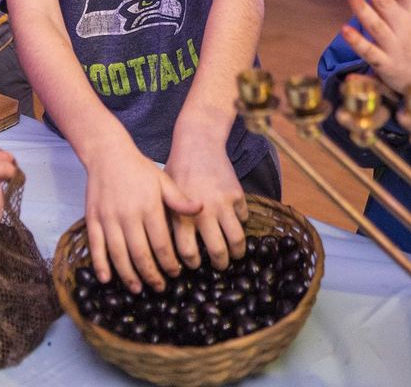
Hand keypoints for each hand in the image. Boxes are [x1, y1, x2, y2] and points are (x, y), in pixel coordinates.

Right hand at [84, 144, 200, 292]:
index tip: (175, 273)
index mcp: (149, 207)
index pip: (161, 243)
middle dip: (151, 275)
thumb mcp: (163, 180)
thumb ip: (180, 199)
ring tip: (137, 288)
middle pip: (141, 254)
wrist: (108, 154)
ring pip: (118, 255)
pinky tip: (107, 279)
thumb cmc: (139, 169)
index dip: (168, 263)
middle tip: (159, 287)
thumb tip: (201, 209)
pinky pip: (96, 246)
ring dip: (128, 275)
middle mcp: (128, 215)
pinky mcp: (93, 219)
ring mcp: (108, 219)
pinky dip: (100, 265)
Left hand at [166, 141, 247, 271]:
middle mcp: (204, 213)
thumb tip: (166, 247)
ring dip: (237, 252)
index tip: (195, 265)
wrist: (198, 143)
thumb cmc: (177, 170)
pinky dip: (241, 223)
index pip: (188, 252)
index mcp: (182, 215)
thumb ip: (169, 220)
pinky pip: (244, 218)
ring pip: (236, 240)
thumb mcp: (166, 195)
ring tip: (234, 254)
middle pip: (217, 251)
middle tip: (219, 266)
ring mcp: (223, 204)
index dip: (192, 263)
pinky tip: (235, 224)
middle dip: (219, 264)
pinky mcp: (237, 194)